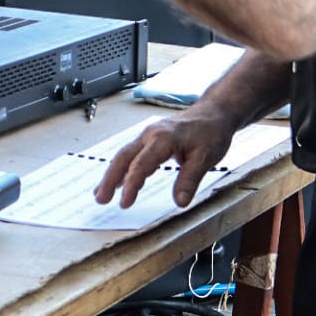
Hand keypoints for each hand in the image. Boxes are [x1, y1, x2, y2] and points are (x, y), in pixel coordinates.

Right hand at [95, 111, 235, 208]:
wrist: (214, 113)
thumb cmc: (210, 131)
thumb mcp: (206, 158)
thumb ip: (190, 180)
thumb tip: (180, 201)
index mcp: (163, 138)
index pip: (141, 164)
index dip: (131, 184)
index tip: (125, 202)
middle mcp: (151, 135)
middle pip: (123, 157)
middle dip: (109, 179)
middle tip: (101, 199)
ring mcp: (148, 136)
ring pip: (124, 155)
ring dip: (112, 175)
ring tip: (101, 194)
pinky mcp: (150, 139)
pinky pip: (131, 154)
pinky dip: (121, 169)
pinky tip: (117, 181)